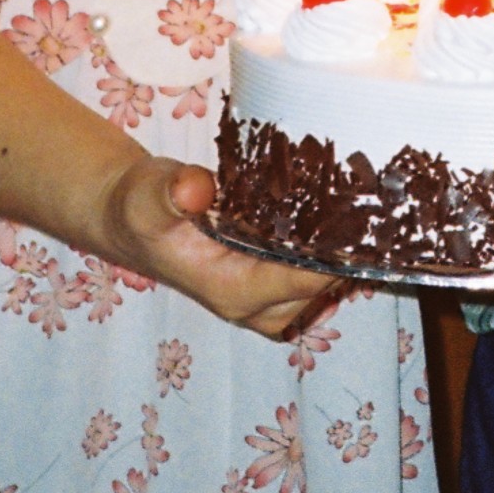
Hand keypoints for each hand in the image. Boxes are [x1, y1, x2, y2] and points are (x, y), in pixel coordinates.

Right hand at [95, 155, 337, 338]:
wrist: (131, 219)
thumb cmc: (139, 210)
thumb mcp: (148, 197)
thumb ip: (172, 194)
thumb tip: (197, 188)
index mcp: (232, 290)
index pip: (304, 280)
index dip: (336, 251)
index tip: (360, 214)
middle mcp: (252, 304)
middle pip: (324, 287)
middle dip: (347, 251)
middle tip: (363, 200)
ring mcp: (262, 298)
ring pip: (323, 286)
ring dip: (341, 252)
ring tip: (355, 206)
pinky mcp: (267, 281)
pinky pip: (311, 274)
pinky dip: (327, 250)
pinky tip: (336, 212)